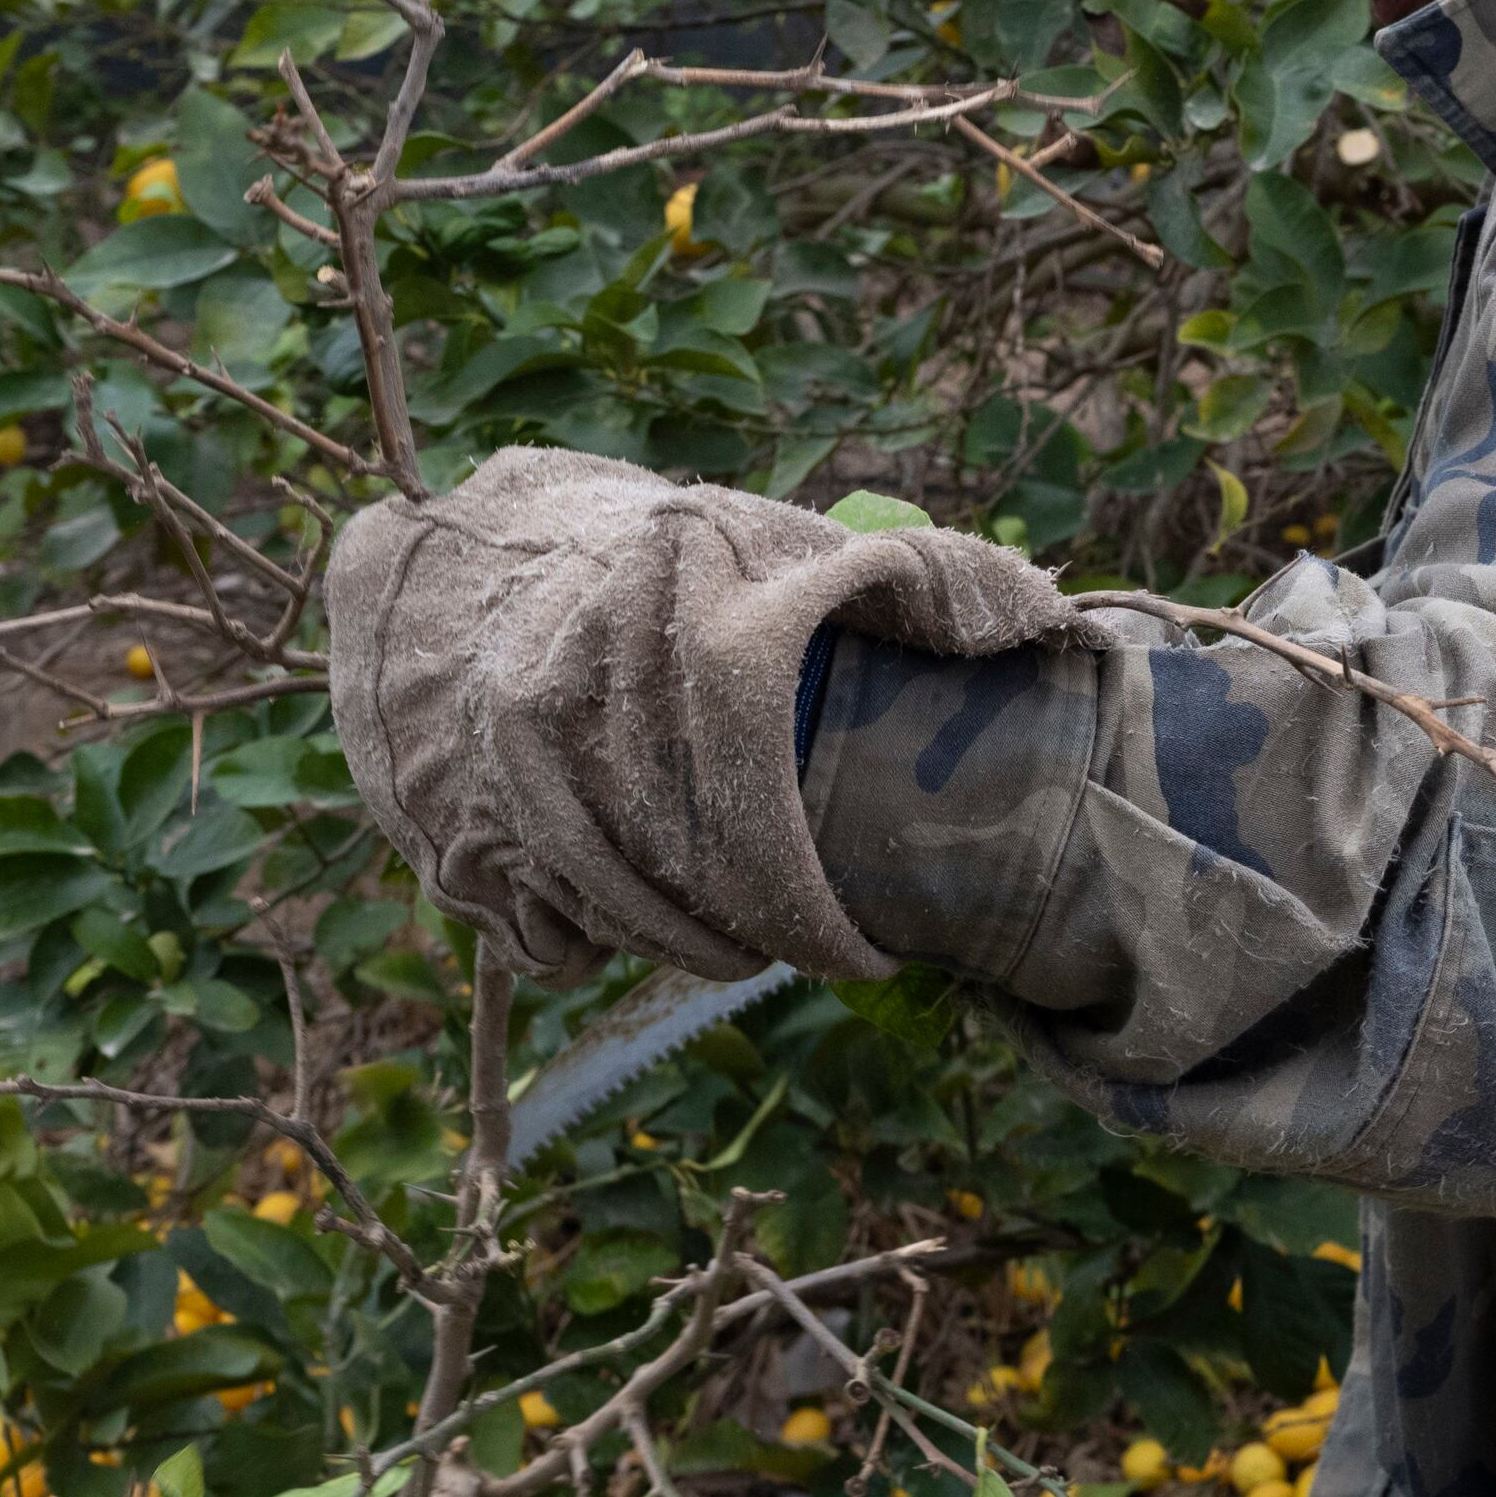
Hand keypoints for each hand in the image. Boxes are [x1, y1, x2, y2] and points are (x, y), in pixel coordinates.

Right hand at [326, 449, 1069, 981]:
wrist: (473, 544)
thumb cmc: (666, 557)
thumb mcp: (788, 543)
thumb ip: (926, 577)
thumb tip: (1047, 623)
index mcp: (682, 650)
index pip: (759, 842)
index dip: (815, 921)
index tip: (862, 953)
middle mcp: (576, 715)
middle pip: (687, 893)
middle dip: (756, 937)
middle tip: (797, 943)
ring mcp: (501, 778)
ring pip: (612, 922)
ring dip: (680, 947)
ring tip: (731, 938)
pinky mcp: (448, 826)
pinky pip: (536, 936)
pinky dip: (589, 941)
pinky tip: (631, 909)